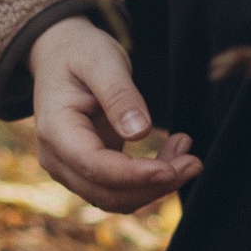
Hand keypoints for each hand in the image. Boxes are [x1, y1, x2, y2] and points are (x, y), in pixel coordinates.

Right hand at [29, 15, 201, 211]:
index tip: (171, 170)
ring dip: (155, 186)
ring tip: (188, 155)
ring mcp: (72, 168)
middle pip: (107, 192)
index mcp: (56, 131)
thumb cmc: (80, 53)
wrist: (60, 54)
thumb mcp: (101, 61)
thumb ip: (119, 95)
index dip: (134, 175)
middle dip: (153, 185)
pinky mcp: (90, 169)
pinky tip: (173, 154)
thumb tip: (140, 132)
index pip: (95, 166)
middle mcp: (58, 159)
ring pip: (116, 198)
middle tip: (195, 163)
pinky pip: (121, 188)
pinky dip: (149, 180)